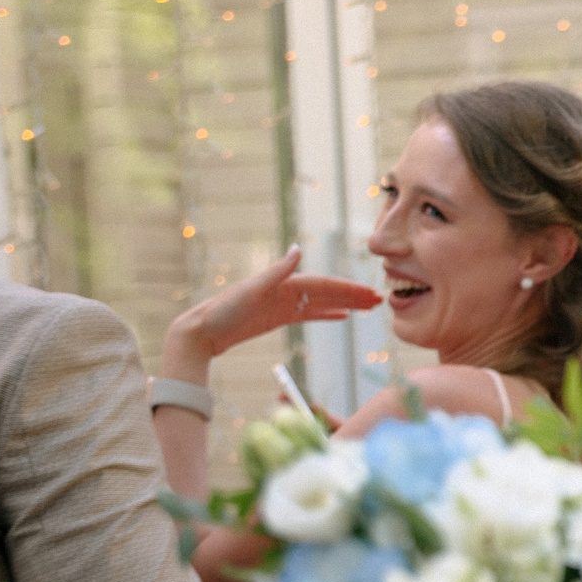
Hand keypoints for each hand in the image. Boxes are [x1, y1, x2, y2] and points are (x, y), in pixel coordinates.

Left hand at [163, 246, 381, 377]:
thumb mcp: (251, 290)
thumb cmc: (223, 310)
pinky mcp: (277, 319)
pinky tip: (341, 318)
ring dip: (345, 305)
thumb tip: (298, 249)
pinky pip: (309, 315)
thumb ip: (277, 271)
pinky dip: (326, 315)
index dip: (348, 289)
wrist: (202, 331)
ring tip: (368, 308)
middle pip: (327, 292)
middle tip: (380, 301)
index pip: (324, 285)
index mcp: (283, 283)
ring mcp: (282, 305)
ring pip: (322, 304)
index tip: (370, 294)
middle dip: (353, 296)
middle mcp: (286, 291)